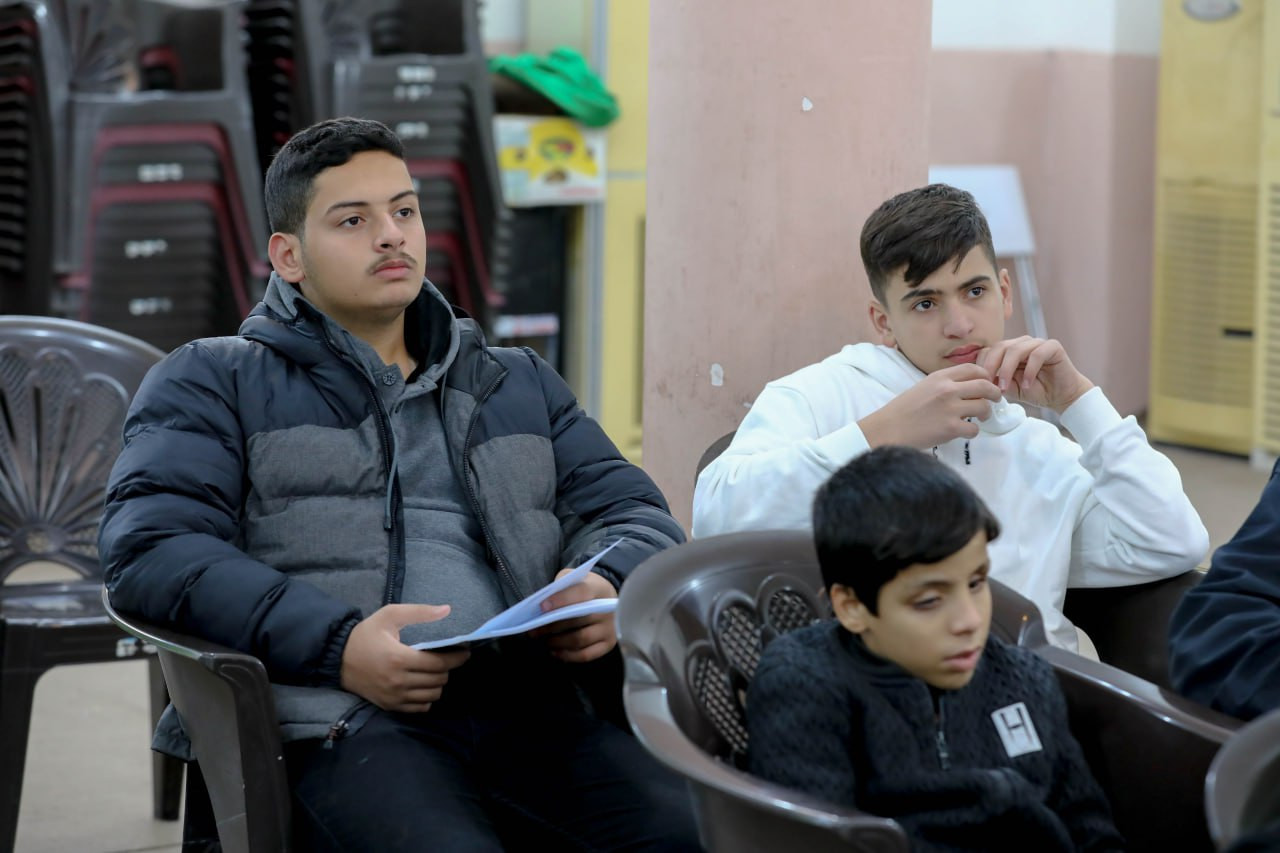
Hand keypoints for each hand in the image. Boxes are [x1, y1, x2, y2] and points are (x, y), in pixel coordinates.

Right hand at [339, 603, 469, 712]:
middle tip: (447, 658)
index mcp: (399, 658)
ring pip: (432, 696)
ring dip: (438, 683)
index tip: (465, 651)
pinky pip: (419, 708)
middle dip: (447, 668)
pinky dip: (427, 698)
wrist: (337, 658)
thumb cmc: (366, 634)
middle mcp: (398, 681)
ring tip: (435, 671)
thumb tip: (446, 610)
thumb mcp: (390, 615)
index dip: (457, 658)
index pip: (439, 664)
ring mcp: (394, 697)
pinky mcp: (389, 706)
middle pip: (438, 680)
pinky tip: (424, 685)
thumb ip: (419, 612)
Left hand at [529, 570, 618, 662]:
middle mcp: (607, 609)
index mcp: (598, 588)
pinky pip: (586, 655)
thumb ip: (559, 587)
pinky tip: (555, 651)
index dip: (561, 600)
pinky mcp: (608, 644)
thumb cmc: (583, 588)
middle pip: (577, 620)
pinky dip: (567, 655)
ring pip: (580, 639)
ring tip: (543, 640)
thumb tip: (542, 607)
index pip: (581, 593)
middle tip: (533, 630)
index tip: (542, 607)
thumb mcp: (573, 578)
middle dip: (551, 626)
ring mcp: (609, 628)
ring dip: (557, 642)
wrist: (606, 598)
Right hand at [858, 363, 1001, 448]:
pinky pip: (974, 429)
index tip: (987, 383)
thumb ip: (944, 384)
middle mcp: (947, 389)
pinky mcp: (951, 428)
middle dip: (995, 393)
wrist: (888, 429)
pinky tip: (963, 432)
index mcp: (940, 377)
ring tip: (979, 418)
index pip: (973, 369)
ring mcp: (950, 409)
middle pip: (985, 386)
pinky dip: (972, 432)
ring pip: (984, 407)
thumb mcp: (923, 387)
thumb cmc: (903, 410)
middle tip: (996, 399)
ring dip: (985, 413)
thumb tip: (967, 387)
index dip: (985, 376)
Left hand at [978, 336, 1092, 412]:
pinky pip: (1037, 354)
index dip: (982, 365)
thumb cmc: (1035, 390)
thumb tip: (979, 380)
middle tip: (988, 385)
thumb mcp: (1009, 388)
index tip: (980, 384)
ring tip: (1004, 387)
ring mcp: (1037, 343)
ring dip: (1007, 370)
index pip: (989, 350)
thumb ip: (995, 381)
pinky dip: (1029, 371)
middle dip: (991, 366)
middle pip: (1000, 347)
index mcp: (1009, 350)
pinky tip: (1027, 385)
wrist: (1060, 396)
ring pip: (1016, 349)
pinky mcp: (1053, 347)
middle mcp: (1022, 343)